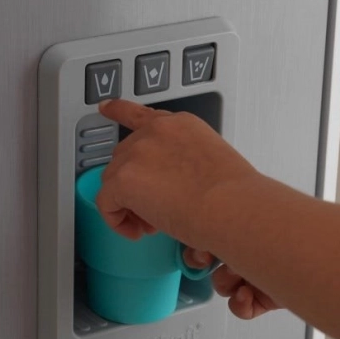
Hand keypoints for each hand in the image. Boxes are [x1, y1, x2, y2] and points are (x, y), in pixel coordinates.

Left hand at [98, 98, 278, 320]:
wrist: (231, 207)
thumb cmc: (233, 196)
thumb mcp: (210, 163)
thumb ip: (181, 164)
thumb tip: (169, 188)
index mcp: (179, 125)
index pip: (141, 114)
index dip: (119, 110)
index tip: (106, 107)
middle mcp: (155, 132)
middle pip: (125, 157)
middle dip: (135, 186)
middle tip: (155, 211)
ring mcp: (137, 152)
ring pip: (113, 181)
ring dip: (128, 205)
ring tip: (153, 224)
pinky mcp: (123, 179)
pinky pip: (106, 203)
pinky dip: (117, 221)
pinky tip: (137, 231)